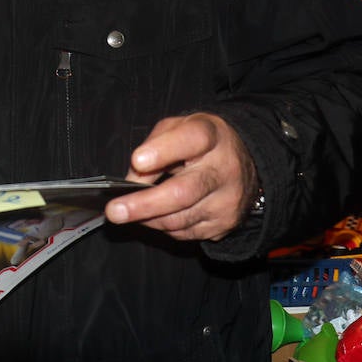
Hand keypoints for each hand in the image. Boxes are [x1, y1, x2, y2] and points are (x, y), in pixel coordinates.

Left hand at [104, 112, 256, 241]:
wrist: (247, 163)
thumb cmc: (201, 143)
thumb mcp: (178, 129)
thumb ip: (153, 146)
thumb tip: (132, 181)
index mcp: (211, 136)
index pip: (190, 140)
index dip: (163, 151)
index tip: (138, 161)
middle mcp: (224, 170)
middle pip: (182, 192)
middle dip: (144, 204)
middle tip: (114, 211)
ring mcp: (227, 201)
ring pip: (179, 219)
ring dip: (147, 217)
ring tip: (125, 212)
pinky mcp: (225, 224)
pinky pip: (185, 233)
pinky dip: (162, 226)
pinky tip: (153, 215)